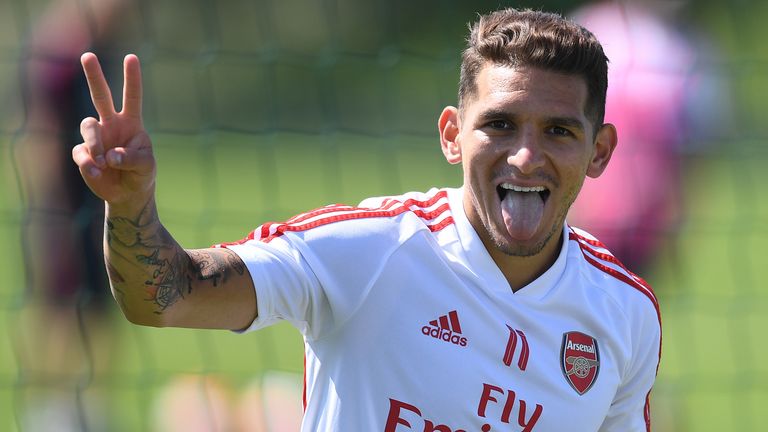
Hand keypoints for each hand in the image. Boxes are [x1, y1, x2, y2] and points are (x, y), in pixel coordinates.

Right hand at [72, 52, 154, 206]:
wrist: (128, 193)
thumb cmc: (141, 173)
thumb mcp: (146, 166)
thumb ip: (132, 158)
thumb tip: (110, 156)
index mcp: (132, 122)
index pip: (132, 97)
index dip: (132, 78)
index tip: (131, 57)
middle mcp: (111, 124)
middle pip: (100, 96)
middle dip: (94, 76)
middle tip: (88, 56)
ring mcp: (96, 137)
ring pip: (87, 125)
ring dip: (95, 143)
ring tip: (103, 162)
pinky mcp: (84, 153)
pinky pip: (80, 153)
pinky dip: (88, 164)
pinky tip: (97, 173)